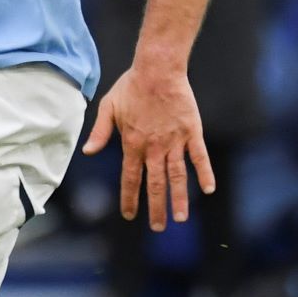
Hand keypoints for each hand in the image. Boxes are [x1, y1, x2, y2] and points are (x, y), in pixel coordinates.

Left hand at [81, 62, 213, 232]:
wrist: (158, 69)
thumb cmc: (131, 86)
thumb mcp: (109, 107)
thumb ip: (100, 132)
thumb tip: (88, 153)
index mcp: (132, 143)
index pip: (130, 178)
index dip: (130, 198)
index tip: (130, 215)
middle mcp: (153, 147)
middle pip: (155, 184)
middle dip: (156, 208)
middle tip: (157, 227)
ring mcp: (174, 141)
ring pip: (177, 176)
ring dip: (179, 198)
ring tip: (181, 218)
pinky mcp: (192, 132)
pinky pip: (200, 157)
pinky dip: (205, 173)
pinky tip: (208, 189)